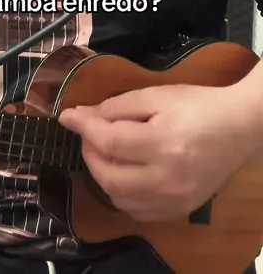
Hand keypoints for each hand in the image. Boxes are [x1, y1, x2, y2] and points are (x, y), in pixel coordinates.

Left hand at [59, 82, 255, 222]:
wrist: (238, 127)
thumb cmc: (197, 105)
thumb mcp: (157, 95)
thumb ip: (117, 107)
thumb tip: (82, 116)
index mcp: (163, 144)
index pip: (109, 142)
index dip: (83, 128)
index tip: (67, 116)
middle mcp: (168, 178)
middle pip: (109, 176)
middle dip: (89, 153)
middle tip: (88, 132)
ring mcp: (174, 200)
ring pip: (119, 198)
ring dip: (102, 174)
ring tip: (104, 150)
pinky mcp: (179, 209)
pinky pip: (137, 210)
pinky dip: (121, 193)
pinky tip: (123, 172)